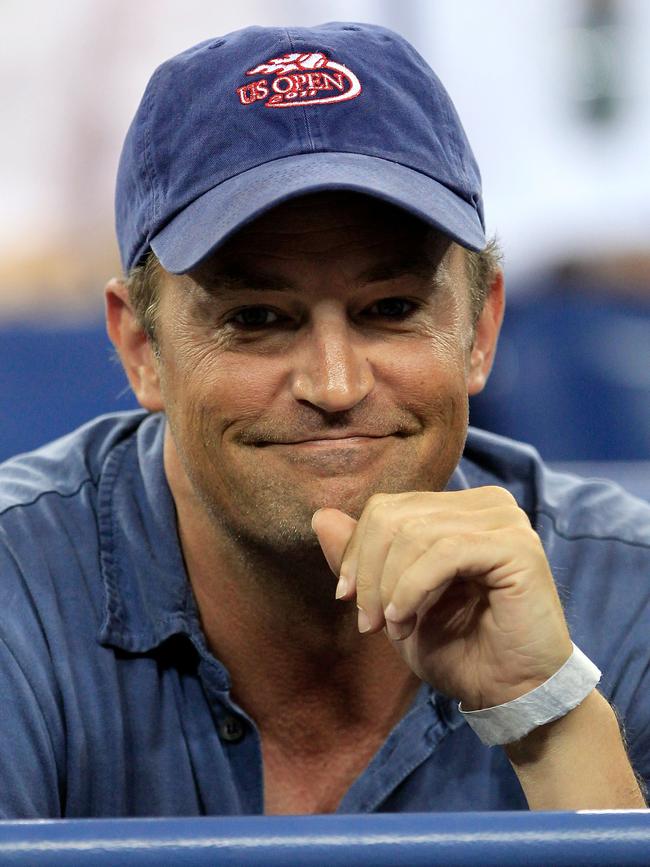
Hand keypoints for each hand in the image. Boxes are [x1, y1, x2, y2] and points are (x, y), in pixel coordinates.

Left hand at [312, 487, 572, 709]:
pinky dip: (413, 589)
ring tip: (396, 628)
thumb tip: (320, 516)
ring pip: (415, 534)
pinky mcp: (517, 546)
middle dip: (369, 573)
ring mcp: (505, 520)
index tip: (347, 600)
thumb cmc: (459, 649)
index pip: (387, 508)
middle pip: (395, 517)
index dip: (358, 553)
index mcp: (459, 509)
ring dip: (391, 588)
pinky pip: (443, 553)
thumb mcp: (394, 602)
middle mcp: (486, 504)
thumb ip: (362, 559)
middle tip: (370, 622)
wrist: (512, 694)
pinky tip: (408, 620)